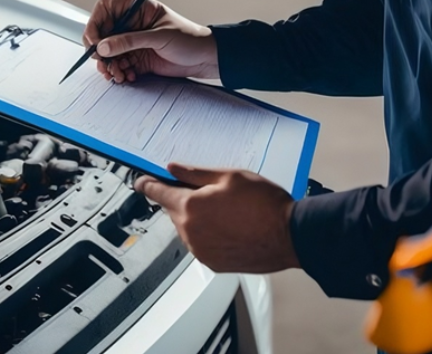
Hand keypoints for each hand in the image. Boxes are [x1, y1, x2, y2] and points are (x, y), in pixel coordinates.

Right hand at [83, 0, 218, 82]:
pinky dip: (120, 73)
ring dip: (109, 65)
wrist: (206, 58)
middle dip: (100, 50)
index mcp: (136, 9)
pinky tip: (128, 77)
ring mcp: (133, 42)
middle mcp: (131, 24)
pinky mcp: (137, 58)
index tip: (95, 42)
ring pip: (108, 53)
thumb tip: (102, 46)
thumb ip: (129, 41)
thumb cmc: (190, 39)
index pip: (105, 10)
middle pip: (102, 33)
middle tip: (104, 63)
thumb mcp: (158, 37)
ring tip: (117, 75)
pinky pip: (119, 65)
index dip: (95, 24)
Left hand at [134, 164, 299, 273]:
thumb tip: (173, 168)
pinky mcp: (213, 263)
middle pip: (174, 211)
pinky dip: (209, 235)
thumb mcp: (230, 176)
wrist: (290, 235)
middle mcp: (190, 231)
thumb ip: (195, 173)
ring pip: (187, 228)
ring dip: (198, 219)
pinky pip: (201, 244)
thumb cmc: (265, 205)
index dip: (147, 185)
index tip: (141, 182)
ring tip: (228, 212)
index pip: (158, 193)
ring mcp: (200, 250)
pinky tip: (230, 227)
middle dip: (185, 200)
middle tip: (211, 193)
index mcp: (190, 207)